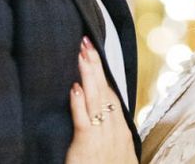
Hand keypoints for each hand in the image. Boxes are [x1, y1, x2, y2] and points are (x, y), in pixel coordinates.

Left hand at [65, 37, 136, 163]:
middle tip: (86, 41)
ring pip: (96, 101)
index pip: (111, 94)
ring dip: (88, 75)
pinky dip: (79, 104)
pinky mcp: (87, 148)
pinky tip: (74, 88)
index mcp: (120, 131)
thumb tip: (100, 110)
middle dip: (95, 65)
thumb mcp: (116, 153)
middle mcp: (114, 130)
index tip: (94, 51)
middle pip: (105, 91)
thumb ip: (110, 132)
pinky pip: (84, 122)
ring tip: (81, 54)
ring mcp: (102, 139)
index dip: (102, 72)